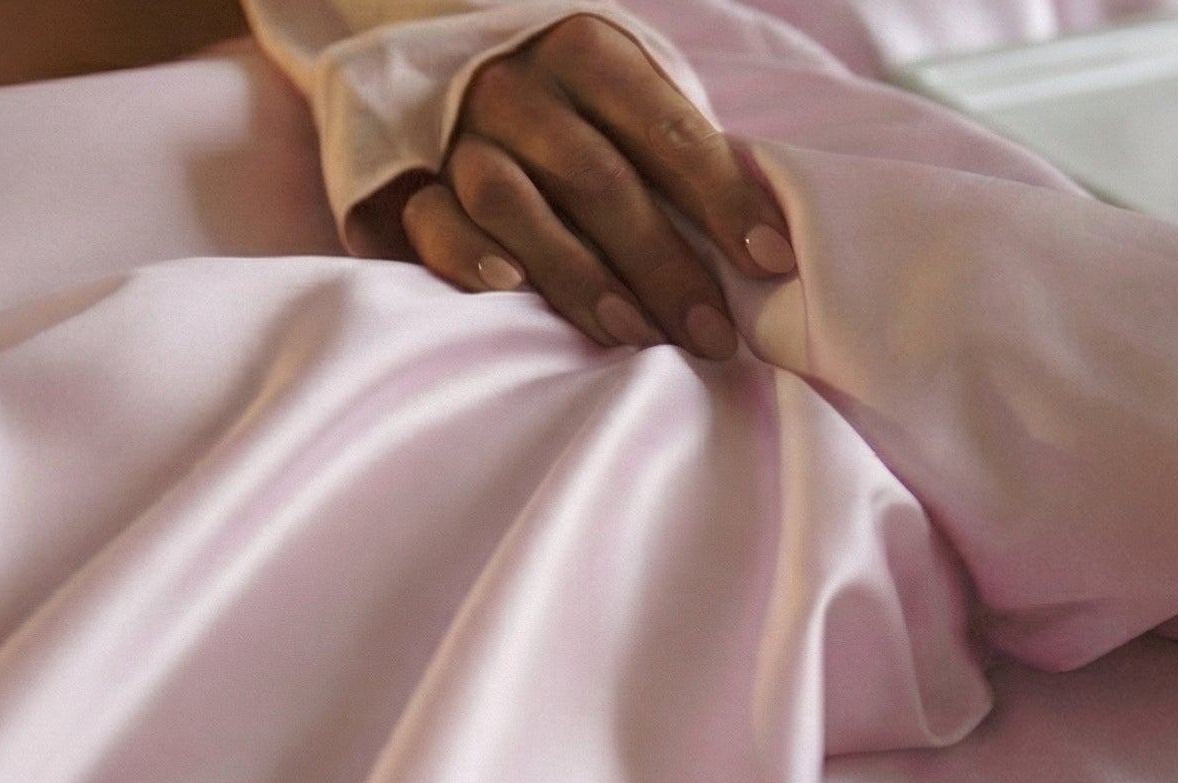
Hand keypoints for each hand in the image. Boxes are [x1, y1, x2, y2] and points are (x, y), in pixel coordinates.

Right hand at [379, 15, 796, 359]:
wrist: (451, 77)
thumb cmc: (573, 113)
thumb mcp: (628, 104)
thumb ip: (678, 155)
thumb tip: (762, 249)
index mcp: (588, 53)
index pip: (667, 131)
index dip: (723, 198)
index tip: (771, 261)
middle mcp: (519, 86)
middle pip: (599, 180)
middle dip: (664, 265)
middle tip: (712, 334)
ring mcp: (458, 134)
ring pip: (514, 204)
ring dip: (580, 275)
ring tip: (634, 333)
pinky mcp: (406, 182)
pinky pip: (434, 220)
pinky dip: (470, 255)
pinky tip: (511, 290)